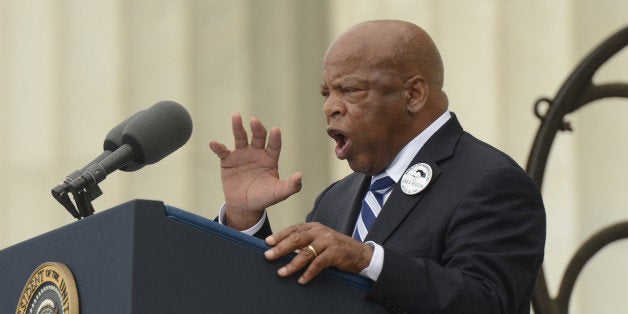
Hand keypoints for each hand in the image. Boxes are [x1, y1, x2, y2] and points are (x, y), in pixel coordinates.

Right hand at [209, 113, 301, 229]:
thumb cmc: (263, 197)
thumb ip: (291, 186)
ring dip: (238, 127)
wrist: (244, 206)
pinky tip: (214, 144)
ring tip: (236, 116)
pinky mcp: (228, 160)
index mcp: (270, 158)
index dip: (275, 138)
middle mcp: (257, 152)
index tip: (275, 130)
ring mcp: (242, 154)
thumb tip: (300, 176)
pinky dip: (218, 147)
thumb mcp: (279, 193)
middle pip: (258, 137)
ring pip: (240, 138)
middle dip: (257, 128)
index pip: (274, 145)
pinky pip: (223, 152)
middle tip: (255, 121)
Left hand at [264, 222, 373, 283]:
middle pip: (296, 239)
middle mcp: (320, 231)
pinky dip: (308, 273)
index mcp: (314, 226)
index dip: (279, 235)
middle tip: (269, 255)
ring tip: (281, 272)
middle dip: (281, 248)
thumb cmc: (336, 247)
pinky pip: (318, 264)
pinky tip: (301, 280)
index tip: (267, 242)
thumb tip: (282, 249)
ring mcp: (328, 241)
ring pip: (306, 253)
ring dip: (292, 264)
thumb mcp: (320, 239)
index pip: (293, 229)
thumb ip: (305, 241)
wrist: (360, 253)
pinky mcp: (335, 253)